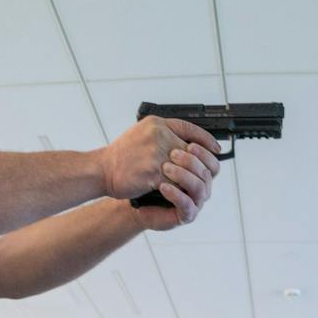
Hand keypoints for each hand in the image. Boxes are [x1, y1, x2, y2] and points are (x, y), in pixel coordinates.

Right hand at [102, 116, 221, 227]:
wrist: (102, 170)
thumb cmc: (122, 155)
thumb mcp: (142, 134)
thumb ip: (164, 135)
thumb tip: (186, 142)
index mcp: (157, 123)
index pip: (189, 128)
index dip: (206, 140)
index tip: (216, 148)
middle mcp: (158, 135)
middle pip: (191, 151)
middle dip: (199, 165)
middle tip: (206, 174)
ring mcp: (156, 153)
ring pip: (185, 168)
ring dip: (190, 179)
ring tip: (194, 186)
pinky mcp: (153, 172)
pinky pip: (175, 182)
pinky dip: (179, 190)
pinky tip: (182, 194)